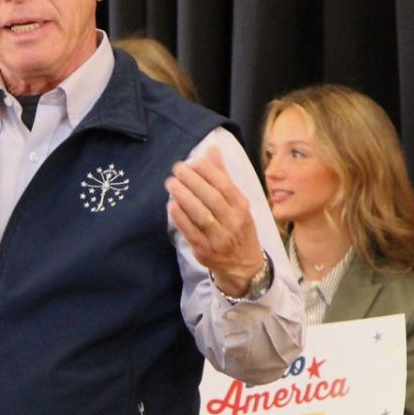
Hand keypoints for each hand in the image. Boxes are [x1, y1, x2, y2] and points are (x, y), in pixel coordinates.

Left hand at [166, 148, 264, 296]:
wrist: (243, 265)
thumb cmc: (238, 227)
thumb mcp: (237, 202)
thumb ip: (223, 176)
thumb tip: (212, 149)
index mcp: (242, 207)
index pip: (225, 185)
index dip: (208, 171)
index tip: (193, 161)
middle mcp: (232, 221)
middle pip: (211, 198)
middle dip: (192, 181)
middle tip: (177, 169)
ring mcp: (218, 237)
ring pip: (200, 214)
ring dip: (183, 196)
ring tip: (170, 183)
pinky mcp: (204, 250)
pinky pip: (190, 231)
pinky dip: (179, 217)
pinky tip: (171, 205)